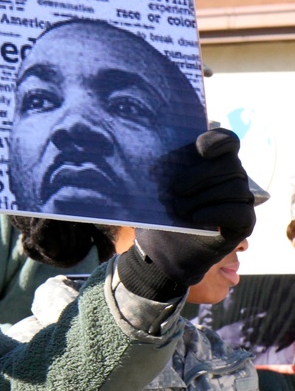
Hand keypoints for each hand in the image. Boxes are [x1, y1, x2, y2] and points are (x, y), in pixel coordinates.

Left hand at [119, 128, 254, 300]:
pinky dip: (214, 213)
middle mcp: (232, 177)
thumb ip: (162, 168)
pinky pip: (238, 211)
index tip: (199, 149)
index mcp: (213, 161)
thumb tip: (145, 151)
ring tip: (180, 209)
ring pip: (234, 188)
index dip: (217, 140)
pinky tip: (195, 218)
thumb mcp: (156, 188)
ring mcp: (240, 200)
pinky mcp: (244, 222)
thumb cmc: (160, 213)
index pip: (227, 140)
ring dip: (202, 197)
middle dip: (200, 175)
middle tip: (175, 190)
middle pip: (229, 164)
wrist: (162, 249)